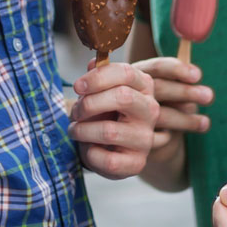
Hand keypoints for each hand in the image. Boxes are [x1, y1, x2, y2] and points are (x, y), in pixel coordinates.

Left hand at [70, 62, 159, 178]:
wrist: (108, 147)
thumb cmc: (104, 113)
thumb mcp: (101, 91)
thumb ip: (98, 75)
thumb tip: (94, 63)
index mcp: (144, 87)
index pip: (126, 73)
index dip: (98, 77)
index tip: (78, 86)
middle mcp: (150, 110)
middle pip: (122, 97)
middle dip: (89, 104)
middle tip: (75, 111)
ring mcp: (146, 138)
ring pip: (109, 131)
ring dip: (82, 130)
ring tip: (76, 130)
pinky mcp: (137, 163)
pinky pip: (107, 159)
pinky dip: (90, 154)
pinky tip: (88, 148)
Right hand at [132, 57, 212, 149]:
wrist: (143, 139)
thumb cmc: (163, 107)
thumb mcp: (172, 94)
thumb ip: (182, 86)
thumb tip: (202, 88)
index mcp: (137, 75)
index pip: (158, 67)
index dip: (178, 70)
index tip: (198, 76)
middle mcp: (127, 92)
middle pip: (158, 88)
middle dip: (186, 92)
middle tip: (209, 97)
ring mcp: (125, 116)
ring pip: (157, 115)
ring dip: (185, 119)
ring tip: (206, 123)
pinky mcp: (128, 138)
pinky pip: (153, 139)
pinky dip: (168, 139)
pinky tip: (178, 138)